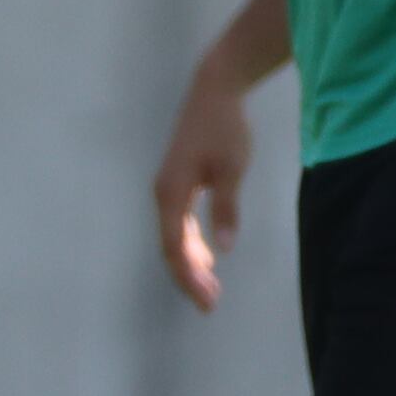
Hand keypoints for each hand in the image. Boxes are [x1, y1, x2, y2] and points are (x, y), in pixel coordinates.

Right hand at [154, 59, 255, 310]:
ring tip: (211, 289)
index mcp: (171, 193)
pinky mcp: (178, 183)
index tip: (207, 301)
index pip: (174, 247)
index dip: (188, 277)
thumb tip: (223, 249)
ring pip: (173, 238)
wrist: (213, 91)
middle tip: (211, 305)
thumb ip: (226, 208)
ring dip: (190, 264)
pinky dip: (191, 245)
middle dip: (189, 278)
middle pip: (170, 247)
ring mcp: (168, 189)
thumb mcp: (231, 168)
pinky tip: (208, 257)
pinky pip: (179, 224)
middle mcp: (163, 194)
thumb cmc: (225, 128)